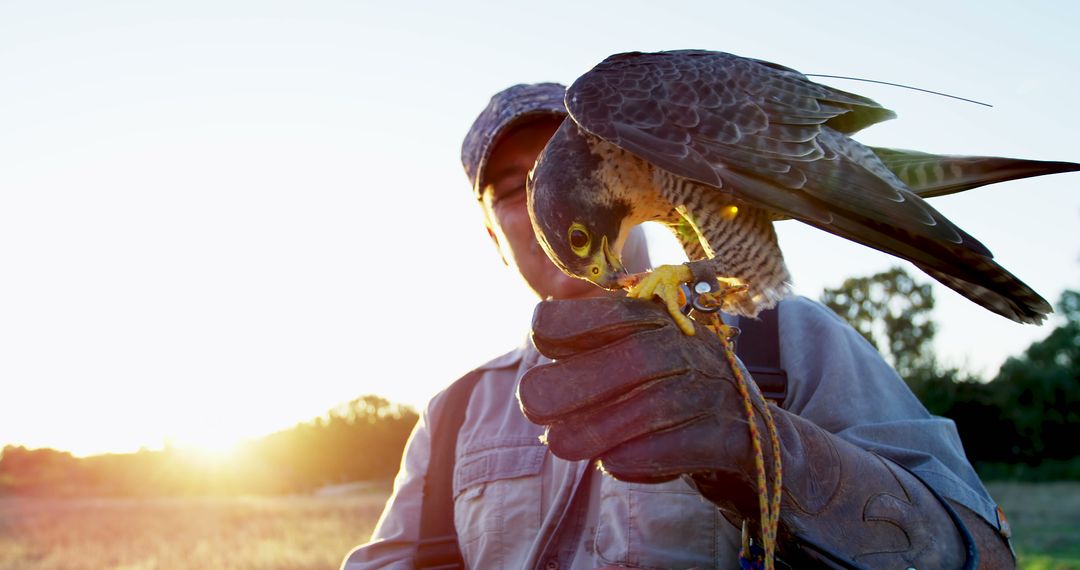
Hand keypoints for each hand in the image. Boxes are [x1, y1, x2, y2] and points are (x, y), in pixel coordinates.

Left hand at [518, 296, 763, 484]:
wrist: (767, 449)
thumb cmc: (684, 407)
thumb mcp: (643, 377)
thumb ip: (597, 369)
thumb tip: (536, 387)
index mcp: (670, 328)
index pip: (622, 312)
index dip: (578, 321)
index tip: (539, 336)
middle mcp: (698, 353)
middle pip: (639, 358)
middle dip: (579, 378)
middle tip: (531, 403)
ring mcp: (723, 394)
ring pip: (661, 404)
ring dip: (604, 424)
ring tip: (560, 444)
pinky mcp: (743, 440)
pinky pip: (697, 442)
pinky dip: (651, 454)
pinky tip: (613, 463)